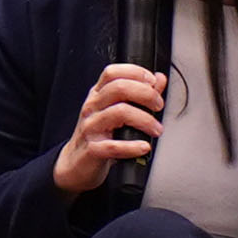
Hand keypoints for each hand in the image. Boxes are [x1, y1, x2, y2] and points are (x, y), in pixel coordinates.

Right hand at [46, 61, 166, 195]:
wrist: (77, 164)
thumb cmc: (100, 136)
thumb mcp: (117, 111)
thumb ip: (140, 94)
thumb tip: (159, 79)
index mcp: (97, 95)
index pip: (113, 73)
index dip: (136, 73)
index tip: (153, 83)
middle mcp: (92, 107)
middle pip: (119, 88)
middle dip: (146, 94)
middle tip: (158, 106)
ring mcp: (90, 127)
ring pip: (119, 113)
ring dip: (145, 120)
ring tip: (156, 129)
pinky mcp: (92, 149)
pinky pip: (113, 146)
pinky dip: (133, 147)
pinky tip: (143, 147)